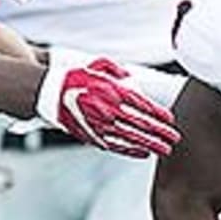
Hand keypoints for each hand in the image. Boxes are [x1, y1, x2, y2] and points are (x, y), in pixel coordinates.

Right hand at [35, 49, 180, 157]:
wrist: (45, 93)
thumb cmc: (72, 78)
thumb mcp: (96, 66)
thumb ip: (116, 70)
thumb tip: (130, 78)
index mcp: (111, 92)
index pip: (141, 105)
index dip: (158, 113)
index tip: (171, 119)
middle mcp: (108, 110)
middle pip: (140, 124)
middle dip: (160, 132)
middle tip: (175, 139)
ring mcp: (100, 125)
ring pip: (131, 138)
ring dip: (150, 144)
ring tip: (165, 150)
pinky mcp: (91, 136)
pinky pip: (115, 146)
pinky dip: (130, 150)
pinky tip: (143, 153)